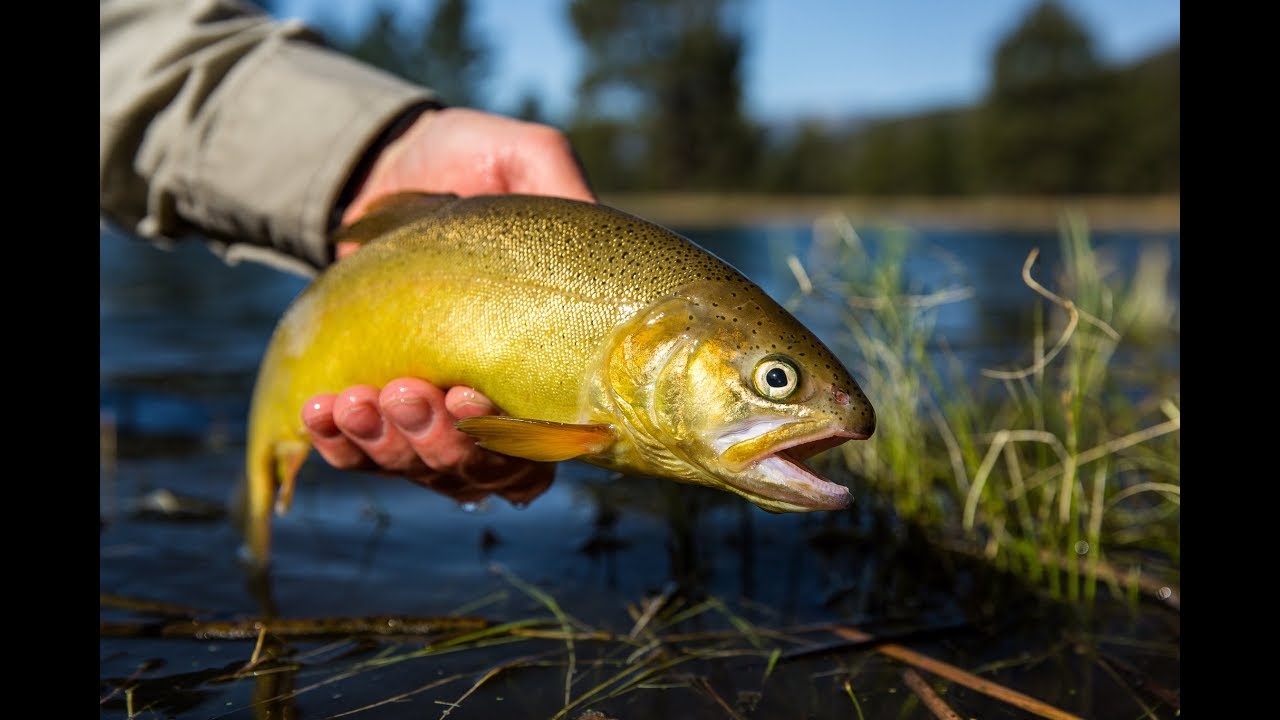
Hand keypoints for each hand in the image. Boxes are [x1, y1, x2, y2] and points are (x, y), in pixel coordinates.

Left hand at [302, 108, 590, 506]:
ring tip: (353, 401)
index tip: (470, 397)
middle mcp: (497, 396)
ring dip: (384, 446)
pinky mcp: (378, 403)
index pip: (546, 442)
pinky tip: (322, 411)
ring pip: (417, 468)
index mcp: (549, 356)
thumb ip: (563, 185)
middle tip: (407, 392)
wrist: (382, 162)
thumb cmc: (468, 159)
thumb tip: (593, 227)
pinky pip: (360, 453)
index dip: (513, 444)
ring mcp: (434, 407)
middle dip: (438, 443)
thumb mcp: (526, 156)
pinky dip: (339, 444)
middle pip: (478, 469)